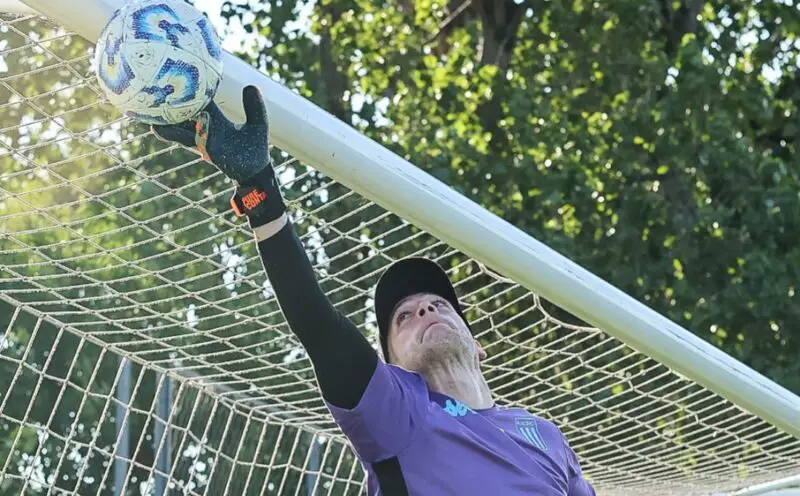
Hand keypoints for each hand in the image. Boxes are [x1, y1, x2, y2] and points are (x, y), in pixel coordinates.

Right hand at [152, 85, 285, 227]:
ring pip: (180, 125)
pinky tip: (157, 128)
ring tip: (147, 107)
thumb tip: (251, 85)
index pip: (202, 99)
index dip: (191, 87)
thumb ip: (254, 107)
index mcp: (217, 117)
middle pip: (186, 110)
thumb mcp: (258, 123)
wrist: (254, 171)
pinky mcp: (204, 148)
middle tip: (154, 86)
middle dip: (171, 101)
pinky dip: (172, 133)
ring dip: (166, 117)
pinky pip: (186, 139)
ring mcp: (203, 137)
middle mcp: (207, 125)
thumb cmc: (255, 147)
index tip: (179, 72)